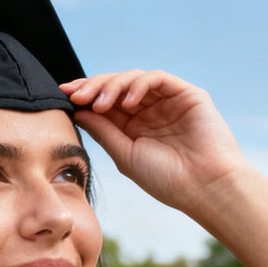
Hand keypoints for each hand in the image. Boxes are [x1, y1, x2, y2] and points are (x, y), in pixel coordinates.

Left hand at [60, 69, 248, 215]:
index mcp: (134, 127)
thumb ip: (103, 131)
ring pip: (133, 78)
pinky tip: (128, 102)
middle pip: (115, 86)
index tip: (63, 94)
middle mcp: (150, 111)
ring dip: (112, 86)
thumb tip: (77, 111)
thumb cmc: (167, 180)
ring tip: (99, 103)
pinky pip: (156, 79)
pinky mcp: (186, 94)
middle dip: (93, 87)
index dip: (84, 95)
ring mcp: (168, 101)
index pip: (105, 103)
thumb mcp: (126, 155)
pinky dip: (138, 85)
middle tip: (76, 95)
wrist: (204, 188)